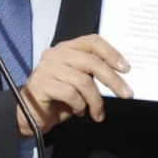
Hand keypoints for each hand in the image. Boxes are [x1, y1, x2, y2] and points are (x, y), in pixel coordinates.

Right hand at [16, 34, 132, 136]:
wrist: (31, 116)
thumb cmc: (59, 98)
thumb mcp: (79, 82)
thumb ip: (92, 74)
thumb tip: (121, 76)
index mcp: (67, 48)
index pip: (92, 41)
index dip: (111, 53)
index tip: (126, 68)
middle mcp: (56, 53)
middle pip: (91, 61)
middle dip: (112, 79)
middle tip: (127, 95)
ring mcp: (47, 68)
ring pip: (83, 81)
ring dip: (95, 101)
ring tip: (96, 113)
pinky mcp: (41, 84)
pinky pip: (71, 94)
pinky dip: (79, 106)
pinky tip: (78, 112)